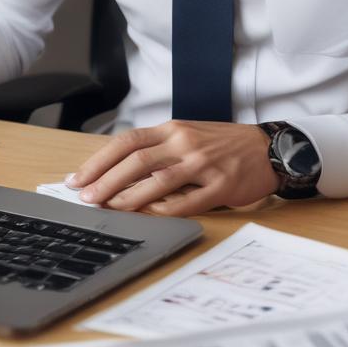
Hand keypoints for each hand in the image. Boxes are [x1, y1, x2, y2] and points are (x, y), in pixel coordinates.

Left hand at [66, 120, 278, 216]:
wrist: (268, 147)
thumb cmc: (221, 144)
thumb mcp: (186, 135)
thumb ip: (157, 149)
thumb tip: (116, 171)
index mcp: (171, 129)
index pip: (126, 142)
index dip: (99, 161)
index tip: (79, 178)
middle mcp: (184, 142)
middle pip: (135, 161)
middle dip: (105, 181)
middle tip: (85, 197)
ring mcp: (203, 164)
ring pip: (156, 181)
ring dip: (128, 197)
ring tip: (108, 208)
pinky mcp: (221, 185)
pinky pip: (186, 201)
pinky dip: (164, 210)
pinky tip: (147, 217)